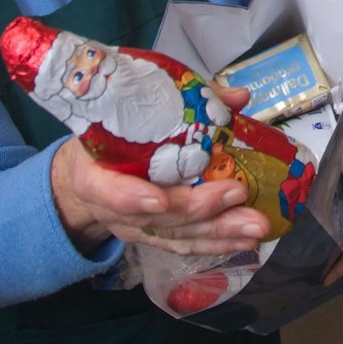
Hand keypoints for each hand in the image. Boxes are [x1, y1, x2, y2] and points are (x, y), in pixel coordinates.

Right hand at [51, 87, 269, 256]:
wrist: (89, 168)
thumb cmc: (114, 135)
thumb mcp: (132, 112)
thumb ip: (186, 102)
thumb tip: (237, 97)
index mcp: (93, 173)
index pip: (107, 190)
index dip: (132, 197)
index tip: (162, 199)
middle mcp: (111, 209)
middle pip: (155, 217)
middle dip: (199, 209)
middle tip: (235, 194)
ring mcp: (134, 228)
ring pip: (176, 235)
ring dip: (218, 232)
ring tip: (253, 227)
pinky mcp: (154, 238)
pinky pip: (185, 245)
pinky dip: (216, 245)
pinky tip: (244, 241)